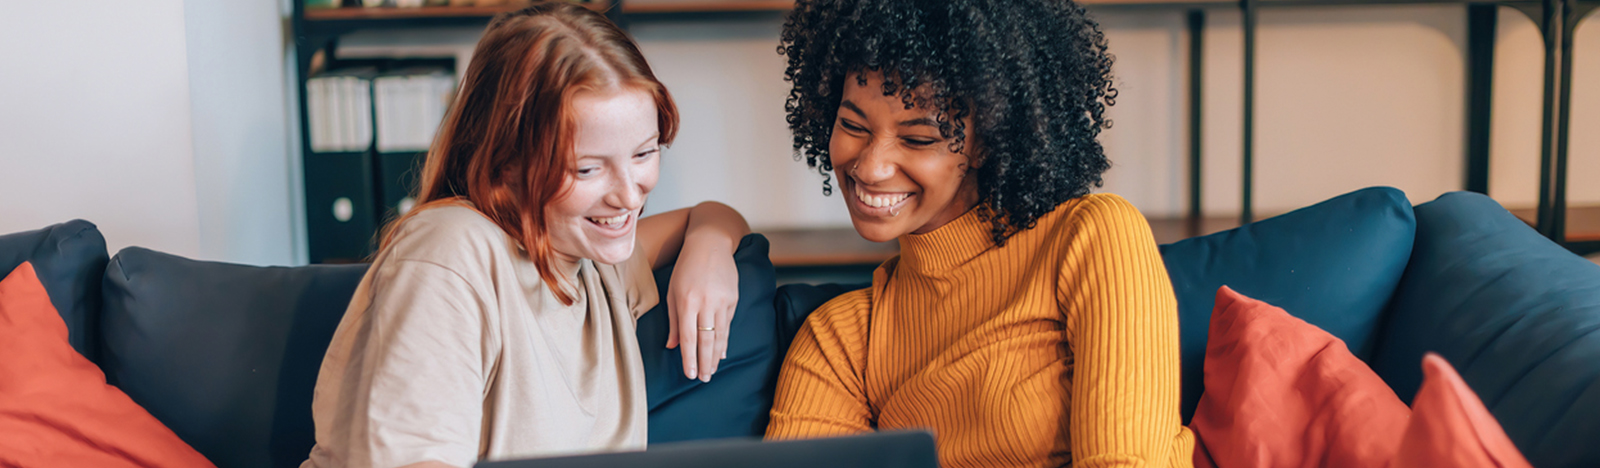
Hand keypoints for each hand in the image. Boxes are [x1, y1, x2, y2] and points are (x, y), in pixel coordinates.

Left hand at [664, 243, 738, 381]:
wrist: (711, 242)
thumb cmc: (686, 267)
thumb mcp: (672, 291)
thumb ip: (672, 320)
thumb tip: (672, 346)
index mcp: (687, 301)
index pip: (688, 337)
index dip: (689, 358)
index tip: (690, 374)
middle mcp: (706, 302)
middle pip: (706, 340)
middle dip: (704, 362)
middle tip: (704, 379)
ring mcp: (722, 300)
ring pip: (720, 334)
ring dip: (716, 355)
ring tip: (712, 371)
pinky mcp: (733, 297)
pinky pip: (727, 324)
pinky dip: (724, 339)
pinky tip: (721, 352)